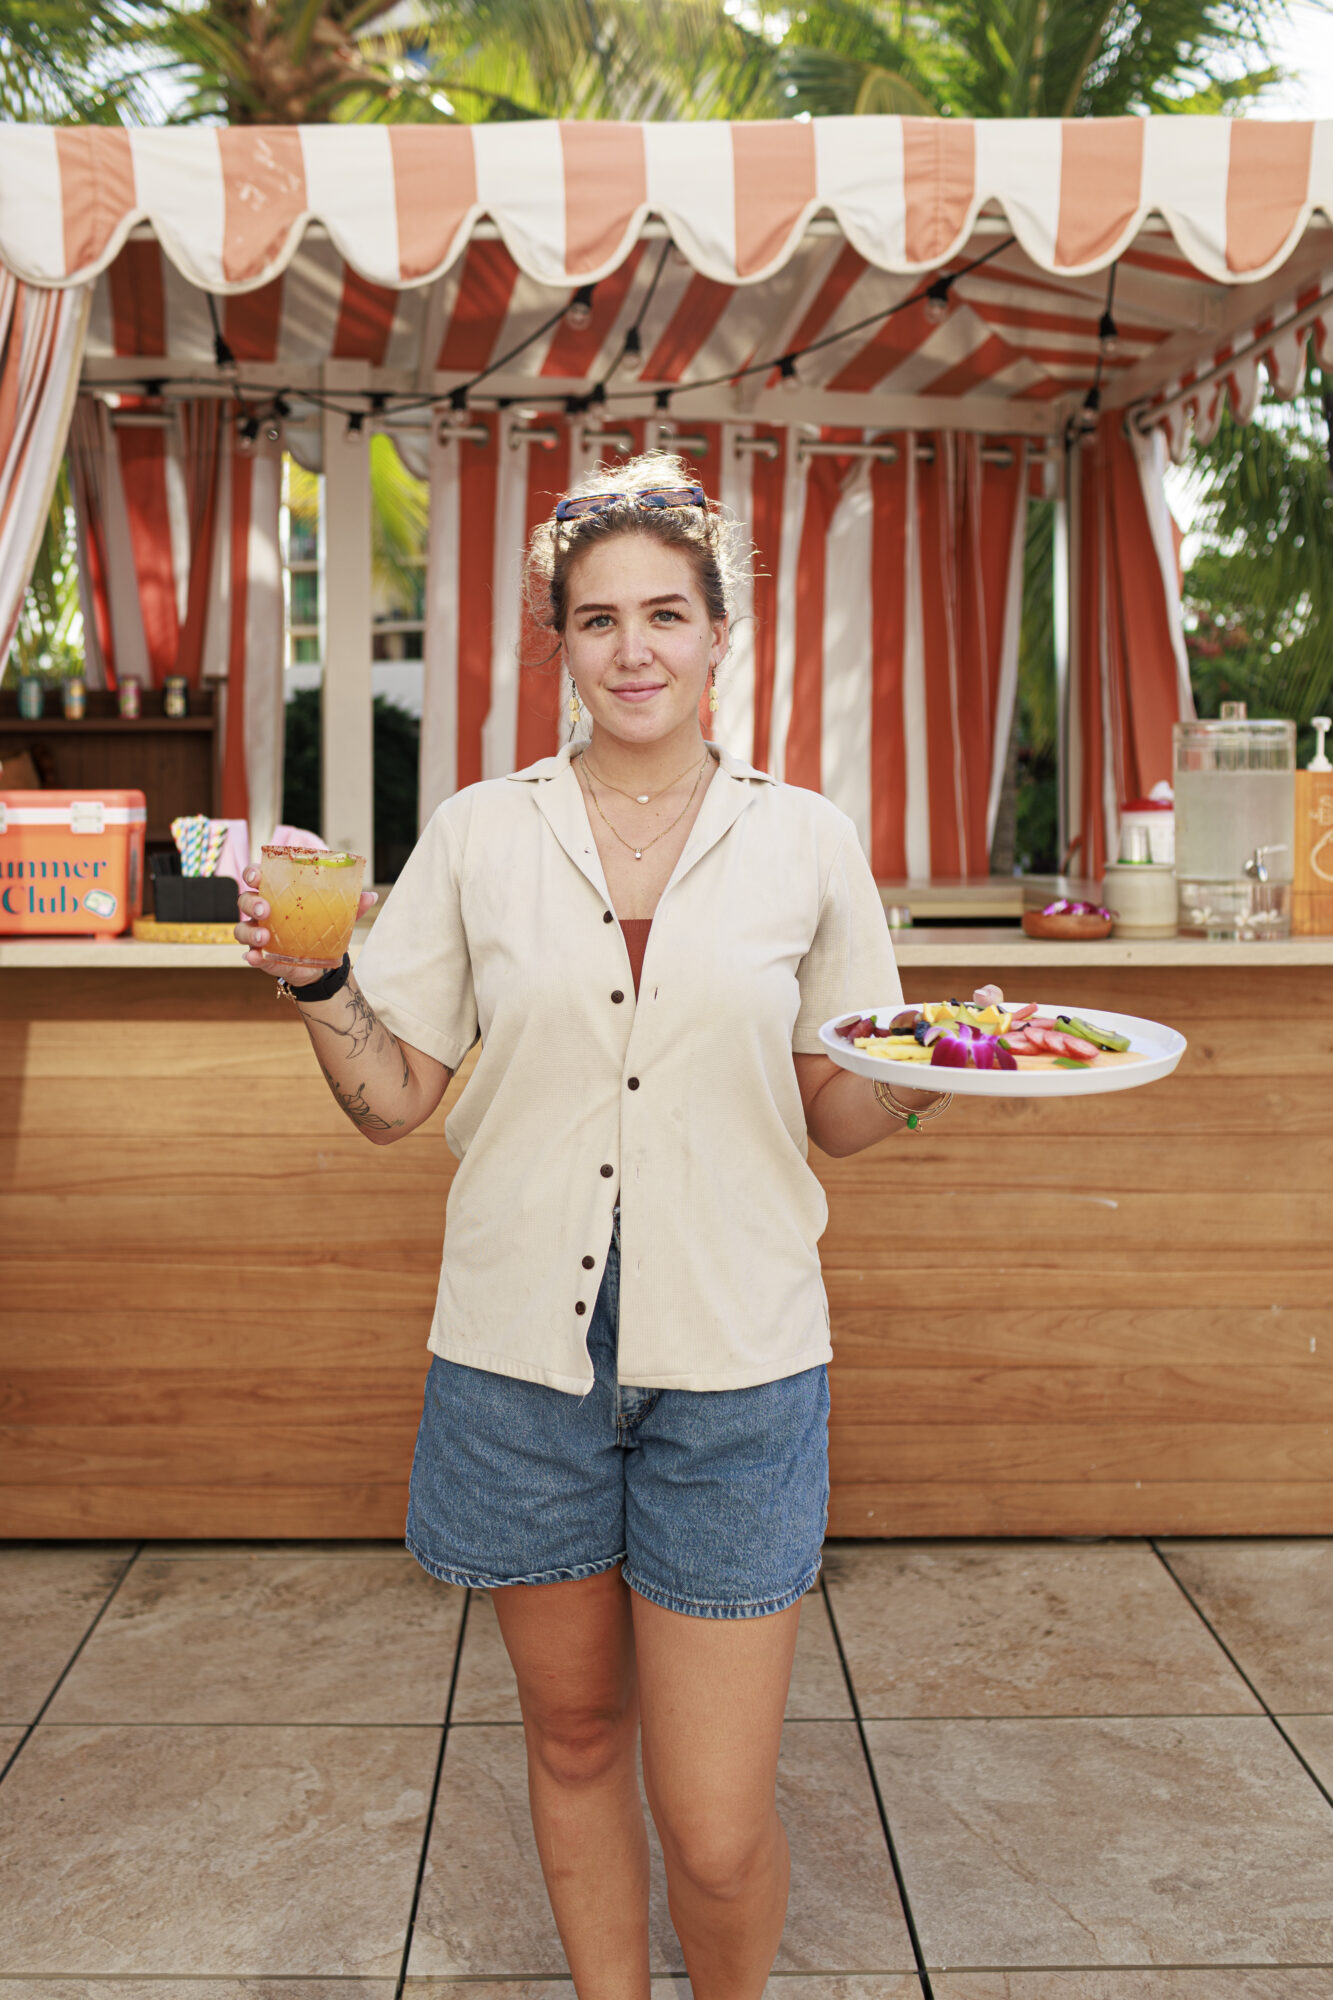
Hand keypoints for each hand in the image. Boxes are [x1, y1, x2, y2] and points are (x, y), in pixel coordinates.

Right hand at [235, 864, 378, 985]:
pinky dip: (252, 956)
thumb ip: (350, 905)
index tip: (258, 876)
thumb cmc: (321, 928)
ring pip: (242, 928)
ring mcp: (259, 933)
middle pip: (245, 900)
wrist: (322, 963)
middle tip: (265, 908)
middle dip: (252, 902)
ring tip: (265, 936)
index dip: (252, 873)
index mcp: (276, 893)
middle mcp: (262, 912)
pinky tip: (257, 957)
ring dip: (250, 930)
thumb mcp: (336, 915)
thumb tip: (370, 896)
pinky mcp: (262, 955)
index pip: (257, 877)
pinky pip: (251, 955)